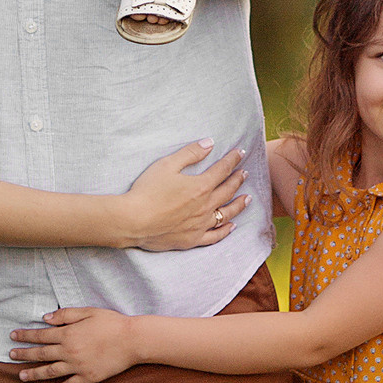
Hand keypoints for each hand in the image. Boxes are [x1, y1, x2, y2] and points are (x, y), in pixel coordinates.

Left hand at [10, 307, 137, 382]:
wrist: (132, 340)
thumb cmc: (111, 322)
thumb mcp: (87, 311)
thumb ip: (65, 315)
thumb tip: (45, 318)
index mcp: (68, 334)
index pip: (40, 335)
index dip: (25, 335)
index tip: (12, 336)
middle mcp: (69, 352)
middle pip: (41, 354)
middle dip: (24, 354)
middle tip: (10, 355)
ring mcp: (78, 366)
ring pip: (51, 372)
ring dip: (34, 374)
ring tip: (21, 376)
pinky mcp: (88, 377)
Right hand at [120, 138, 246, 249]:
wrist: (134, 220)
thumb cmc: (148, 191)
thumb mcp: (167, 164)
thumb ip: (190, 153)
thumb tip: (210, 143)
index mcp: (201, 186)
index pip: (222, 170)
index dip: (232, 160)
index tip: (240, 153)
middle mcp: (205, 206)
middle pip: (227, 191)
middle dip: (238, 180)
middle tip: (245, 173)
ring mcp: (200, 225)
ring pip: (226, 214)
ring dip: (238, 205)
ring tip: (247, 199)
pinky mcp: (192, 239)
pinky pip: (214, 236)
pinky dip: (225, 231)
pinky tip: (231, 227)